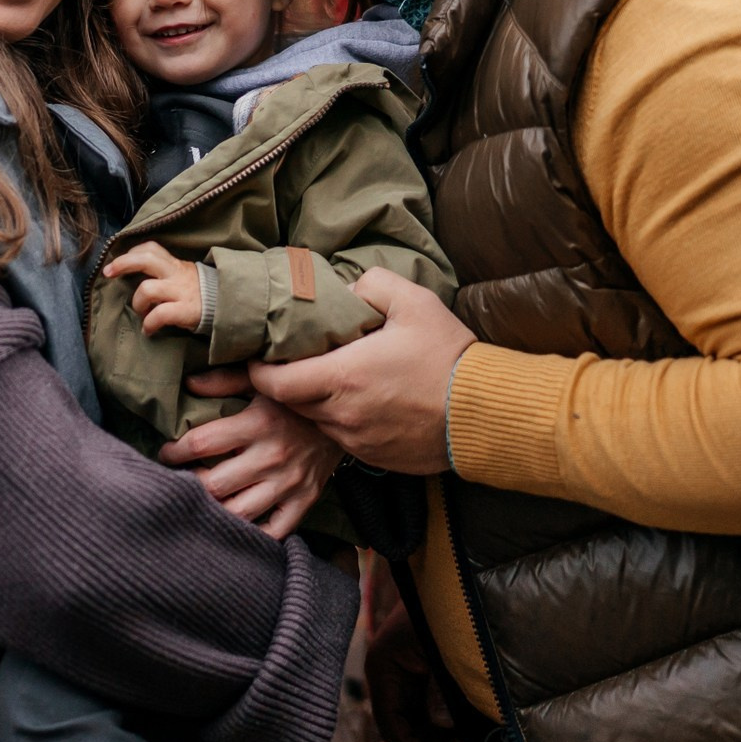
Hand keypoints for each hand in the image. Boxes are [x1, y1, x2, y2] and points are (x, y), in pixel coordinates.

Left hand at [103, 241, 202, 336]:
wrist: (229, 306)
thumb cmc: (200, 293)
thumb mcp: (184, 276)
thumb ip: (165, 273)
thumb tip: (134, 276)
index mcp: (174, 265)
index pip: (151, 248)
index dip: (130, 253)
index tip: (115, 263)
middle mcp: (176, 274)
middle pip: (146, 259)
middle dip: (123, 263)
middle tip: (108, 273)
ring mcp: (180, 292)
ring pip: (147, 289)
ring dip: (137, 303)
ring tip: (141, 313)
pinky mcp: (185, 310)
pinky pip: (160, 314)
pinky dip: (149, 323)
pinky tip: (148, 330)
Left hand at [156, 369, 341, 538]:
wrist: (346, 414)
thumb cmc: (295, 397)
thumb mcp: (263, 383)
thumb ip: (225, 381)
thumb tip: (189, 383)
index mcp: (258, 424)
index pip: (201, 444)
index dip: (174, 451)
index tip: (166, 453)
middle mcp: (272, 457)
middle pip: (214, 485)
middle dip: (188, 484)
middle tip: (179, 480)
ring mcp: (289, 483)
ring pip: (239, 513)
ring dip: (213, 512)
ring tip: (201, 503)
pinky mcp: (304, 501)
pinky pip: (275, 532)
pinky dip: (253, 535)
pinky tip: (235, 527)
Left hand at [248, 269, 474, 474]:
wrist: (483, 412)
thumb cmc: (447, 355)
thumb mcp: (413, 301)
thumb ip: (372, 285)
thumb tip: (349, 291)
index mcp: (342, 376)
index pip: (276, 383)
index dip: (259, 371)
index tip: (257, 359)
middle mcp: (342, 414)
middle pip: (293, 403)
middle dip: (286, 385)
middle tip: (292, 364)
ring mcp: (358, 440)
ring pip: (319, 422)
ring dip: (318, 403)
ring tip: (333, 380)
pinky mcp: (376, 456)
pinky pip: (345, 439)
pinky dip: (344, 420)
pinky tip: (364, 402)